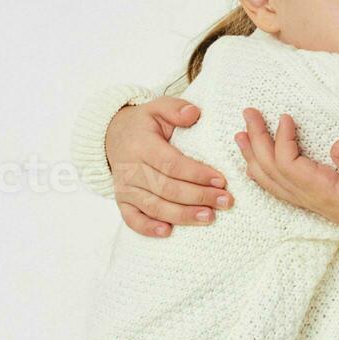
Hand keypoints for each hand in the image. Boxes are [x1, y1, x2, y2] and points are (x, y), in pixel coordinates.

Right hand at [105, 97, 232, 237]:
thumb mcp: (158, 107)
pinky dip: (148, 228)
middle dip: (199, 197)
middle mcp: (131, 169)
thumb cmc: (144, 123)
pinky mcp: (122, 201)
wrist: (112, 135)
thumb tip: (194, 113)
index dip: (196, 174)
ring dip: (182, 215)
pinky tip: (168, 232)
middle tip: (226, 201)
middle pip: (167, 188)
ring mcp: (125, 187)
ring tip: (209, 217)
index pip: (171, 163)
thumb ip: (176, 108)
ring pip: (154, 206)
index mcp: (142, 145)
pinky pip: (132, 219)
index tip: (221, 180)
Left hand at [235, 108, 338, 249]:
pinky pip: (278, 187)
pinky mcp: (313, 200)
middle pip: (270, 169)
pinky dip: (262, 172)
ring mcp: (308, 200)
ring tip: (240, 136)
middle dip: (256, 140)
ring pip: (269, 180)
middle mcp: (308, 196)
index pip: (287, 163)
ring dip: (253, 156)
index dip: (281, 138)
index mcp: (321, 190)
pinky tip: (258, 165)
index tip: (284, 116)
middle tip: (248, 113)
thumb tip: (338, 143)